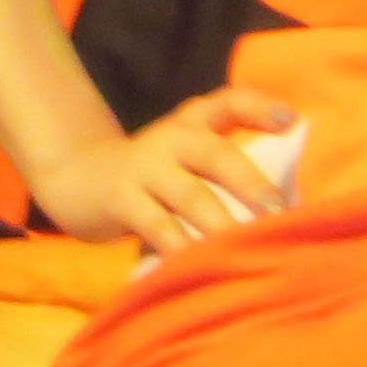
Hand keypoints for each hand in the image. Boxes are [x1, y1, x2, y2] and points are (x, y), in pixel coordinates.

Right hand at [30, 86, 299, 253]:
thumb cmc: (153, 174)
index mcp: (192, 122)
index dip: (259, 107)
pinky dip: (177, 245)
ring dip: (218, 221)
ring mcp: (144, 167)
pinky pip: (155, 225)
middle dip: (249, 181)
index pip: (229, 102)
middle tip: (277, 210)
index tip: (291, 121)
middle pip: (214, 153)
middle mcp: (171, 138)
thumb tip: (284, 205)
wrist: (76, 178)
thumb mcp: (186, 156)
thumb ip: (225, 166)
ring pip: (188, 195)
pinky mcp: (121, 199)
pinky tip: (196, 264)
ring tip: (242, 245)